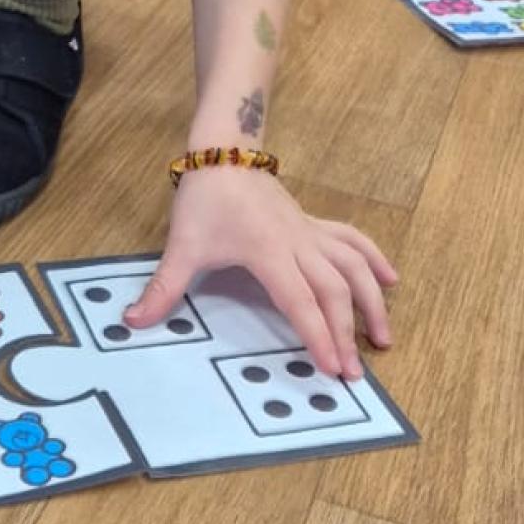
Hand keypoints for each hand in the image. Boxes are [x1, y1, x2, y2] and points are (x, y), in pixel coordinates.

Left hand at [126, 169, 397, 381]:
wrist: (223, 150)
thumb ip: (163, 288)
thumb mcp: (182, 246)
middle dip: (347, 332)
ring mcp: (310, 232)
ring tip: (384, 338)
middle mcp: (299, 244)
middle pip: (334, 290)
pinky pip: (353, 240)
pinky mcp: (313, 224)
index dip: (318, 335)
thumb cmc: (205, 199)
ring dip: (372, 300)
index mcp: (269, 253)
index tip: (333, 368)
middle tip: (356, 374)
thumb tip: (131, 324)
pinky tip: (392, 279)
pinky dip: (374, 258)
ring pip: (353, 265)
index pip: (300, 301)